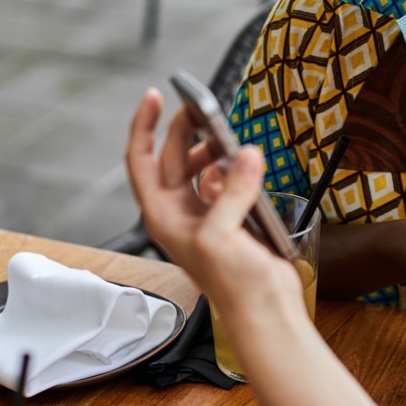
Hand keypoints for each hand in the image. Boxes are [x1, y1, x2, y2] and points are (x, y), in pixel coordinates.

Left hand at [124, 89, 300, 320]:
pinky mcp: (229, 216)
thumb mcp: (221, 235)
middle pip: (171, 157)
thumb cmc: (233, 285)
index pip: (141, 161)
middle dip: (185, 131)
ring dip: (212, 150)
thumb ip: (230, 192)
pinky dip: (232, 167)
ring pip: (198, 167)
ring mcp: (203, 214)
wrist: (264, 308)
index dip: (144, 126)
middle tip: (203, 109)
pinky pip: (223, 179)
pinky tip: (243, 166)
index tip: (155, 96)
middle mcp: (178, 212)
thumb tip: (245, 156)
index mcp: (162, 216)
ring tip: (228, 142)